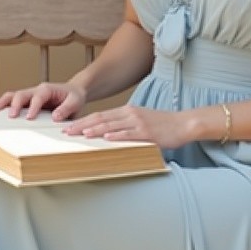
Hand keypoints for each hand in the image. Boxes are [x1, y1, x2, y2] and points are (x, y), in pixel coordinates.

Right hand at [0, 82, 86, 121]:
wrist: (74, 92)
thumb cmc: (74, 97)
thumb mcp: (76, 101)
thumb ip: (66, 109)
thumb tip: (55, 117)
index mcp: (48, 89)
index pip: (38, 97)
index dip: (33, 107)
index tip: (30, 118)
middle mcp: (37, 90)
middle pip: (22, 94)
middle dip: (15, 104)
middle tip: (11, 116)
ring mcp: (31, 95)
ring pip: (14, 95)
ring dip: (4, 102)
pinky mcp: (28, 101)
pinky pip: (14, 101)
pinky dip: (5, 104)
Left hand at [63, 104, 190, 149]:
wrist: (184, 123)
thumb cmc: (163, 125)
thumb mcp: (142, 121)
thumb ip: (125, 126)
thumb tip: (109, 135)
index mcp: (127, 111)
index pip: (100, 115)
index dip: (83, 120)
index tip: (69, 126)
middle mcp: (130, 114)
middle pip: (101, 118)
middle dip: (82, 125)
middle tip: (66, 131)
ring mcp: (138, 122)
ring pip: (111, 125)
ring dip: (94, 130)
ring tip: (80, 134)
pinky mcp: (147, 132)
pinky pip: (128, 134)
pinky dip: (116, 136)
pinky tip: (105, 138)